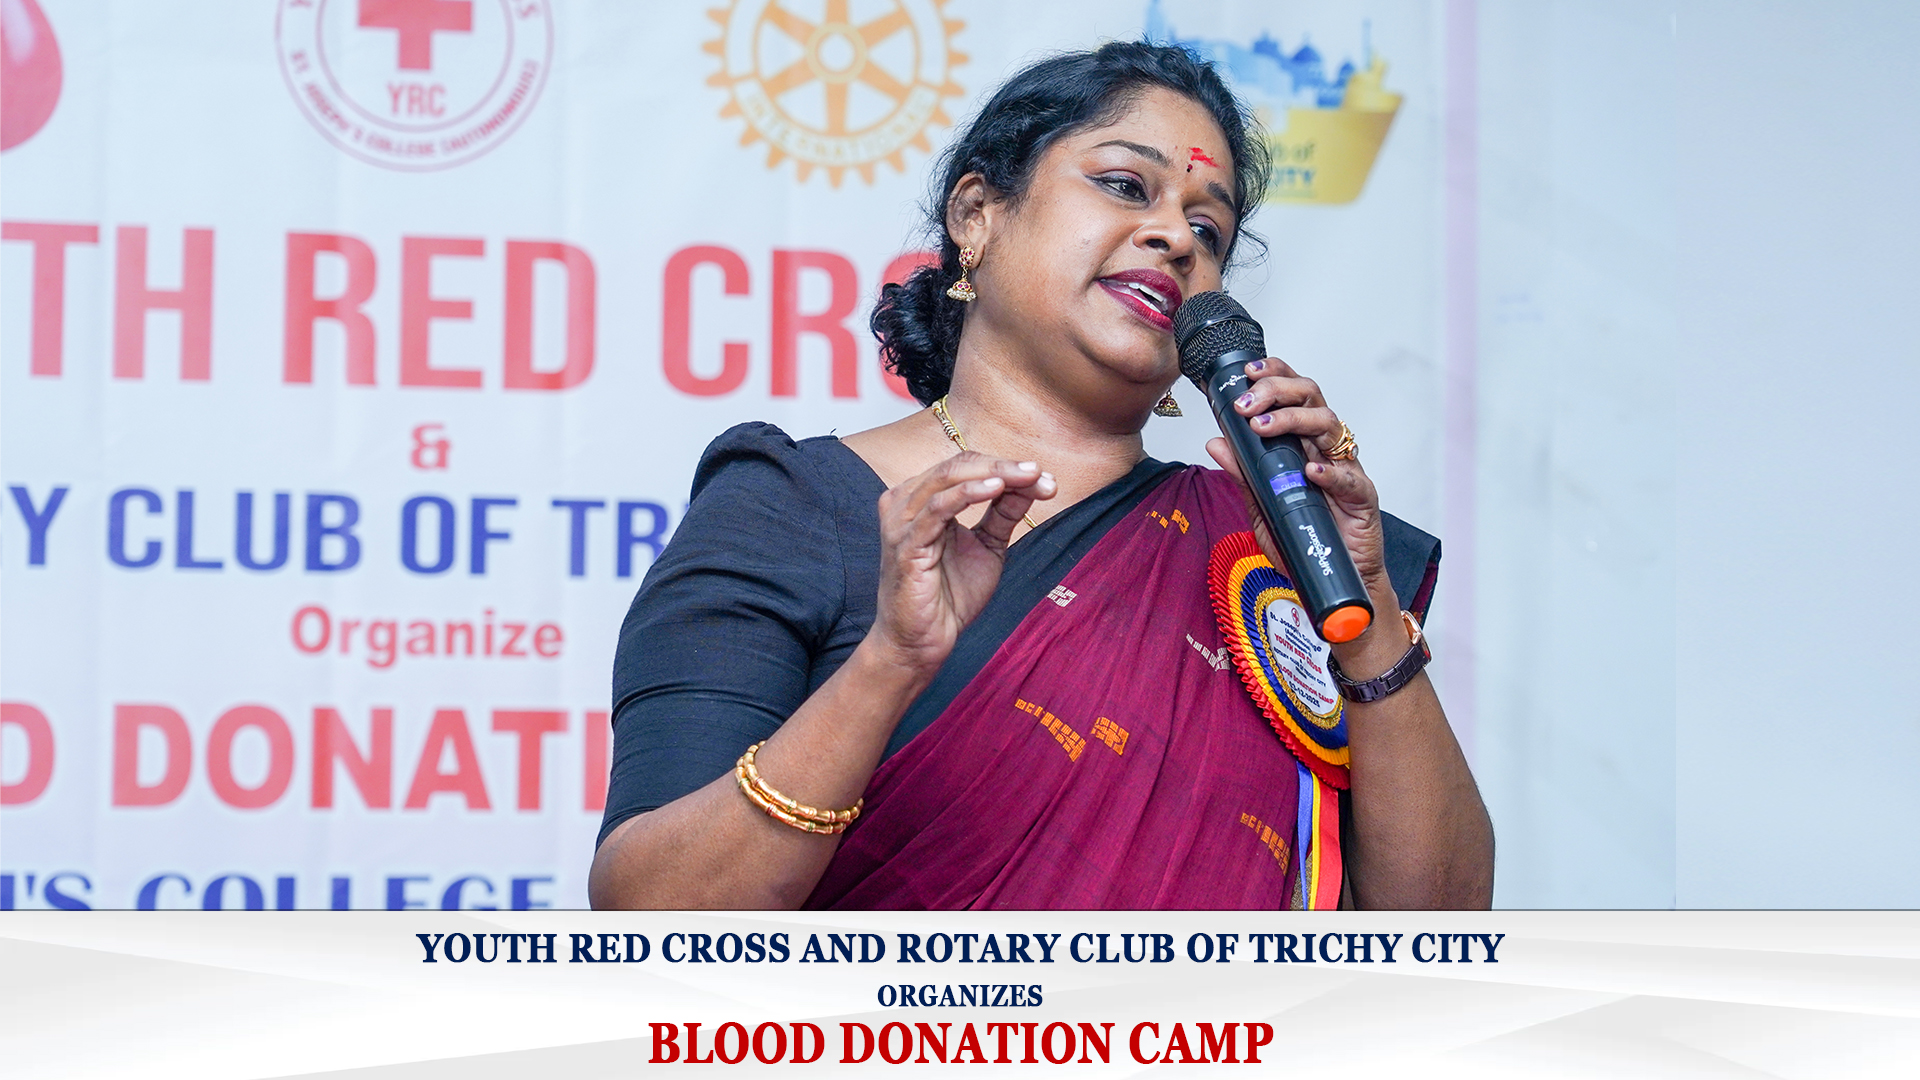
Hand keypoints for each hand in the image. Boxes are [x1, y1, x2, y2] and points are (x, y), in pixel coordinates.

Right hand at [867, 452, 1056, 679]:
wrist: (924, 642)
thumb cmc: (949, 596)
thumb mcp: (988, 546)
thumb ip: (1003, 513)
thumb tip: (1033, 482)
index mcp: (922, 498)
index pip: (966, 467)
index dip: (1007, 467)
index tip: (1046, 479)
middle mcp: (906, 502)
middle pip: (958, 465)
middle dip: (1005, 466)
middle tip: (1040, 473)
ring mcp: (902, 521)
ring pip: (948, 478)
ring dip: (994, 474)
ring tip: (1028, 477)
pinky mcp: (905, 544)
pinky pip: (937, 508)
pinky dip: (968, 494)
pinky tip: (996, 488)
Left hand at [1204, 356, 1388, 595]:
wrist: (1334, 580)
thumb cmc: (1303, 539)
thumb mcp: (1262, 507)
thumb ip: (1243, 475)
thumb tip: (1216, 442)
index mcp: (1303, 443)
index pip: (1293, 395)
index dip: (1275, 375)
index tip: (1246, 373)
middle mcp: (1325, 449)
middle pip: (1312, 398)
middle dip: (1276, 391)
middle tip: (1246, 403)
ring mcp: (1346, 470)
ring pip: (1329, 425)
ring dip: (1293, 420)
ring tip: (1261, 429)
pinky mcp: (1363, 498)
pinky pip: (1350, 477)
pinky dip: (1330, 472)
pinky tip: (1309, 471)